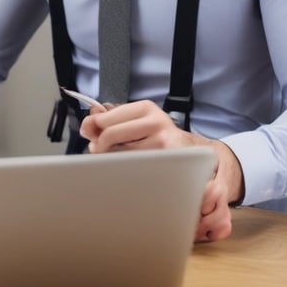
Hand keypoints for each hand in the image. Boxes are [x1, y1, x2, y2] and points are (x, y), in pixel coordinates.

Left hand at [80, 100, 243, 242]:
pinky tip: (133, 174)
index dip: (94, 132)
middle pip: (109, 137)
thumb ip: (110, 120)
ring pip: (120, 157)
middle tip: (103, 154)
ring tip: (121, 163)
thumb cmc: (160, 140)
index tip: (94, 138)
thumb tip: (88, 123)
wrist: (198, 158)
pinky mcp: (172, 167)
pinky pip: (136, 174)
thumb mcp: (138, 122)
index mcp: (147, 110)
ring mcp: (165, 146)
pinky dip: (127, 176)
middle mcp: (158, 124)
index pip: (105, 120)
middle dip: (100, 148)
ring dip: (112, 163)